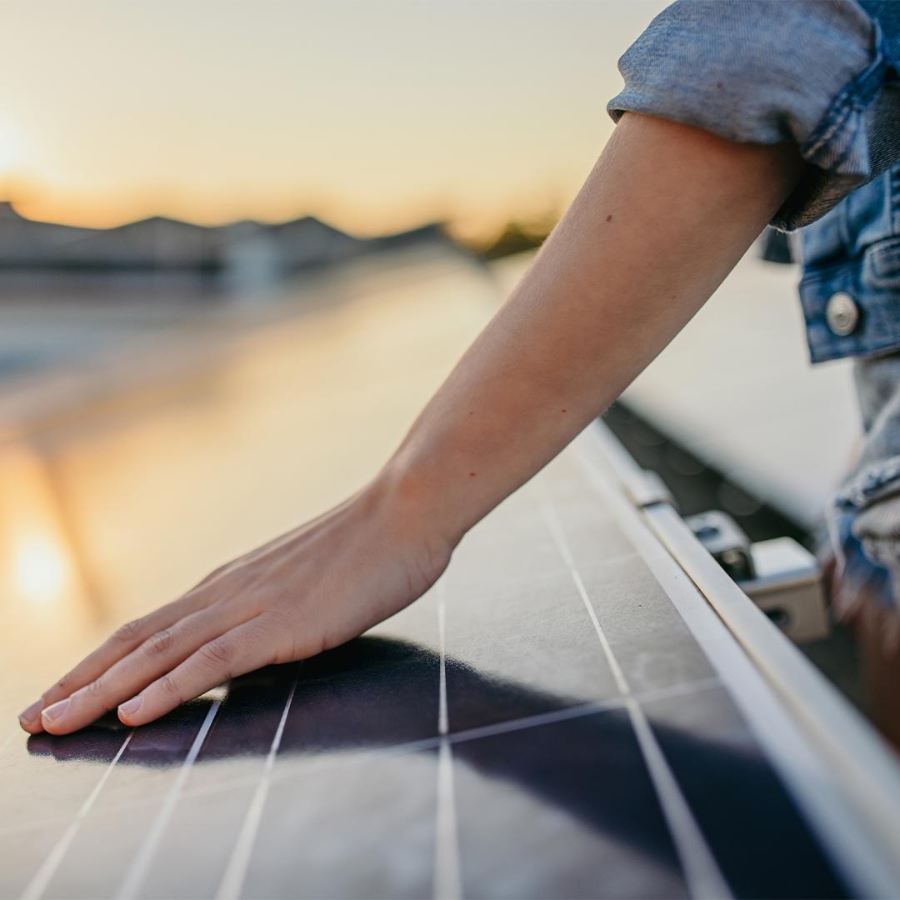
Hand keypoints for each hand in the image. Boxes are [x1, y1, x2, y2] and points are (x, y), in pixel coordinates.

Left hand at [18, 476, 449, 734]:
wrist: (406, 510)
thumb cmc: (367, 546)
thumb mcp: (305, 578)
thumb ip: (269, 604)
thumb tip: (248, 633)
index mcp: (231, 584)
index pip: (150, 628)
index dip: (100, 662)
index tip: (62, 690)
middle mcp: (227, 592)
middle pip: (137, 641)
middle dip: (80, 682)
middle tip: (32, 717)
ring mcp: (253, 606)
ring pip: (160, 653)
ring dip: (100, 690)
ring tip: (55, 722)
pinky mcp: (284, 623)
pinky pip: (214, 660)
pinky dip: (168, 687)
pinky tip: (133, 713)